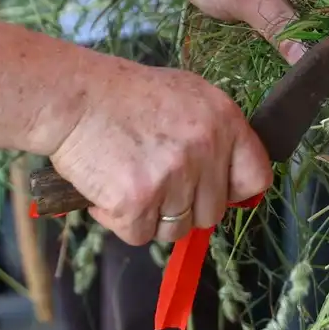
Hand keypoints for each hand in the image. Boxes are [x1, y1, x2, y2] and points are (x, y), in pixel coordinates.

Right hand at [47, 58, 272, 246]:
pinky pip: (139, 234)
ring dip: (152, 216)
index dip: (233, 189)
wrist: (72, 97)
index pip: (256, 177)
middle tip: (153, 179)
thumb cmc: (121, 95)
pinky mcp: (138, 201)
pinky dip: (119, 220)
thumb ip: (212, 132)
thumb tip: (228, 176)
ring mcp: (173, 177)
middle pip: (212, 212)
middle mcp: (205, 149)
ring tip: (127, 181)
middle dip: (183, 205)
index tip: (212, 189)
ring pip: (177, 230)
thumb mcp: (183, 94)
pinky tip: (105, 190)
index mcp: (223, 120)